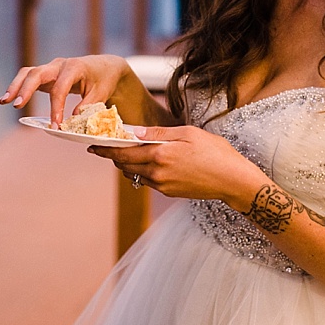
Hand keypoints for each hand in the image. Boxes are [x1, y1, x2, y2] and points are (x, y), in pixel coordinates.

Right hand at [0, 55, 129, 126]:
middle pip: (37, 74)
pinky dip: (17, 86)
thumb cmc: (103, 80)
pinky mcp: (46, 73)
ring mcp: (51, 68)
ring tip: (3, 101)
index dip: (56, 108)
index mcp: (75, 67)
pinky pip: (28, 77)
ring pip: (28, 73)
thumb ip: (88, 106)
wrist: (104, 66)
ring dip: (15, 86)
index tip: (54, 125)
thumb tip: (72, 119)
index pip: (60, 88)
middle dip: (26, 90)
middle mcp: (59, 65)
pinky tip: (7, 99)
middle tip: (17, 106)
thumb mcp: (101, 93)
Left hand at [90, 125, 268, 212]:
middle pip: (125, 165)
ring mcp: (163, 186)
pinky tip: (150, 162)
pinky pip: (148, 181)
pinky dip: (143, 171)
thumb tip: (134, 131)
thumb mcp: (187, 133)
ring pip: (135, 174)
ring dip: (128, 164)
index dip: (105, 149)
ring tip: (128, 151)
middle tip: (107, 145)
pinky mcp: (169, 192)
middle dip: (114, 156)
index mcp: (159, 155)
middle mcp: (157, 173)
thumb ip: (158, 133)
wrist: (233, 181)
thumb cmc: (215, 152)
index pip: (122, 152)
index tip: (91, 145)